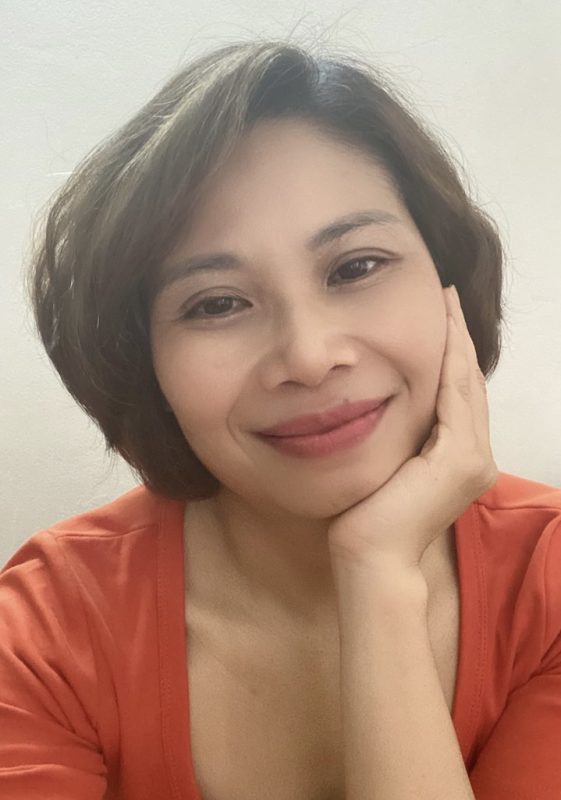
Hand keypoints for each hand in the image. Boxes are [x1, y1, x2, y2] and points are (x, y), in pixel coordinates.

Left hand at [327, 285, 498, 571]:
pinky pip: (456, 398)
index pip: (459, 396)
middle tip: (447, 298)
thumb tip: (381, 405)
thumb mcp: (390, 467)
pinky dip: (450, 362)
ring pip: (467, 384)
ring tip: (446, 303)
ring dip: (456, 341)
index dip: (452, 355)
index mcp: (461, 460)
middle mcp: (476, 457)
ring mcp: (473, 459)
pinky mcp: (459, 459)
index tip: (440, 317)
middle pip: (469, 384)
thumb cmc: (368, 518)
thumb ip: (401, 440)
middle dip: (458, 339)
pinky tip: (443, 332)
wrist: (371, 557)